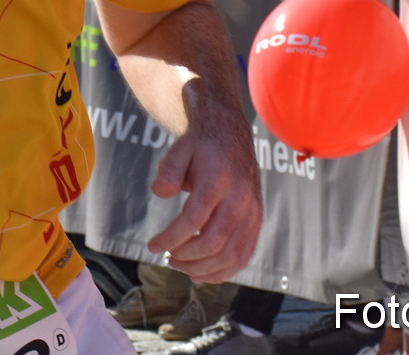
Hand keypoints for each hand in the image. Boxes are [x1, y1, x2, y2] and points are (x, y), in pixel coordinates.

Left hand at [145, 110, 262, 282]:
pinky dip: (222, 272)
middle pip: (214, 242)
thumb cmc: (200, 146)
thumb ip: (168, 169)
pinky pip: (244, 256)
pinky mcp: (256, 222)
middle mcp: (241, 198)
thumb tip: (160, 192)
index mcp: (220, 179)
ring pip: (231, 255)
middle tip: (166, 257)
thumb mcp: (179, 148)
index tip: (153, 245)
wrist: (231, 135)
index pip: (195, 218)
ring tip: (179, 264)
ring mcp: (252, 212)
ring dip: (202, 268)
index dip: (171, 237)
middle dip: (186, 257)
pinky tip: (200, 273)